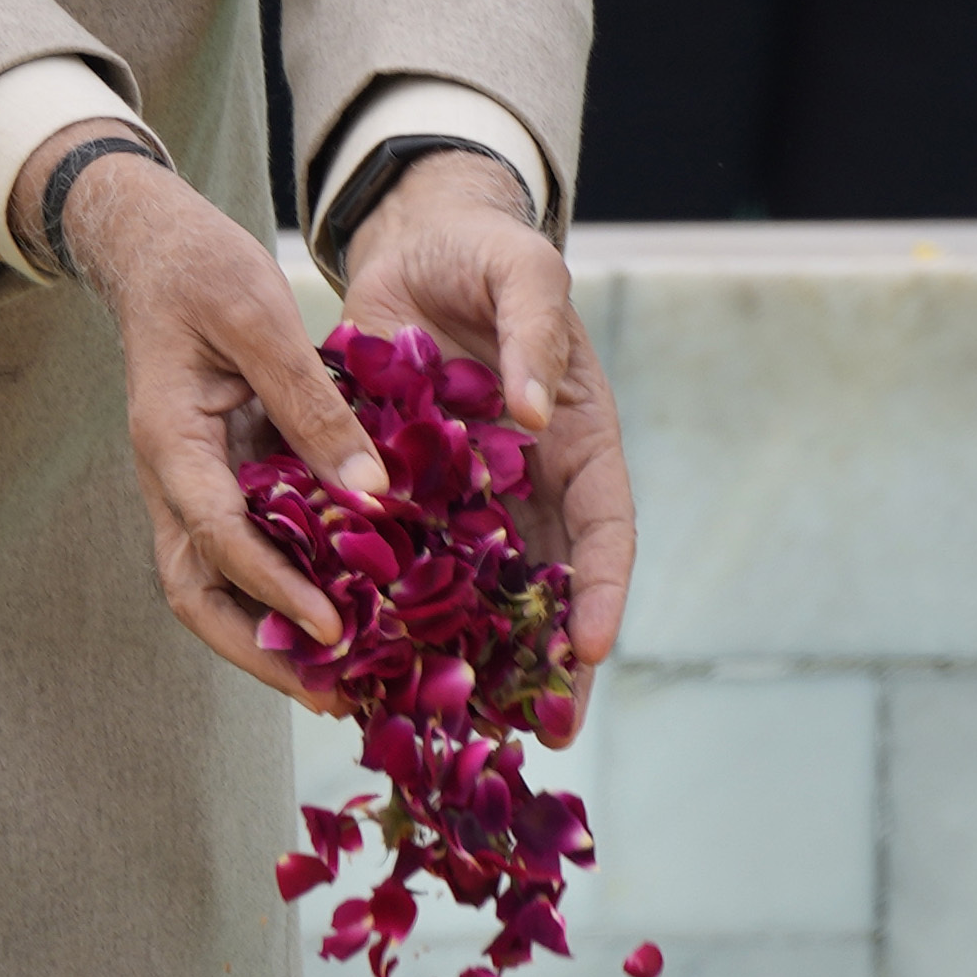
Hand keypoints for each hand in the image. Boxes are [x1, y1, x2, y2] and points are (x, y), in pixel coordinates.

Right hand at [55, 135, 370, 710]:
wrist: (156, 246)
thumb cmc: (201, 268)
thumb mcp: (260, 318)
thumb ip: (310, 402)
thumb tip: (368, 487)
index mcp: (170, 443)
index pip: (216, 537)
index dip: (275, 589)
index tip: (334, 630)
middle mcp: (172, 480)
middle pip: (199, 592)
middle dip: (261, 650)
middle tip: (333, 691)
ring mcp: (192, 486)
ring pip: (216, 585)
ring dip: (271, 634)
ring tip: (344, 678)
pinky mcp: (221, 479)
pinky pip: (247, 550)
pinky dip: (287, 588)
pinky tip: (348, 609)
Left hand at [335, 151, 628, 726]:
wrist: (414, 246)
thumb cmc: (487, 256)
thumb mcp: (524, 272)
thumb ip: (534, 332)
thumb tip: (529, 409)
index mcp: (575, 441)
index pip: (603, 530)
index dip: (601, 591)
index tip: (592, 646)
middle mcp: (528, 484)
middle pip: (545, 587)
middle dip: (549, 661)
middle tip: (545, 730)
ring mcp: (465, 496)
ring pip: (476, 593)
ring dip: (474, 659)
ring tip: (464, 729)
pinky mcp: (402, 494)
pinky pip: (402, 562)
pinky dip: (395, 615)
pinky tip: (373, 664)